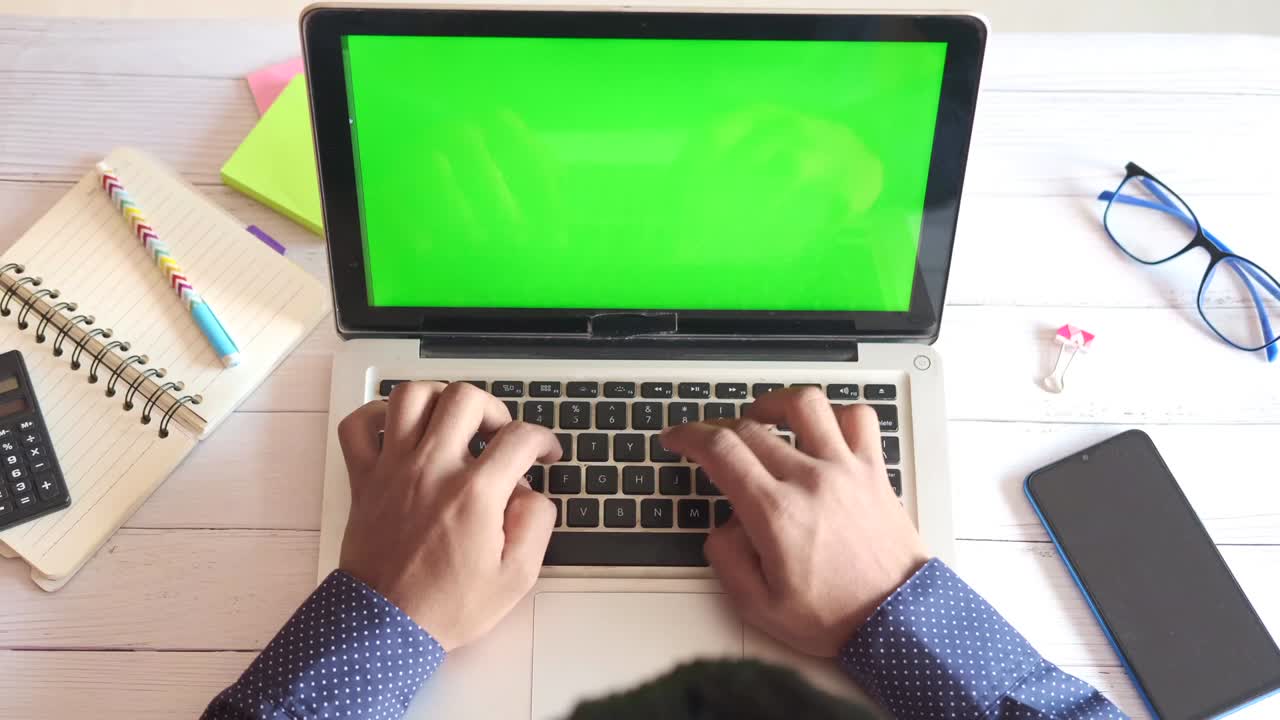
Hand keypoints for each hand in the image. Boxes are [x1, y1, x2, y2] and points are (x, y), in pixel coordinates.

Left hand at [335, 381, 560, 650]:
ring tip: (453, 421)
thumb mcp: (515, 578)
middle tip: (499, 434)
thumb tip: (531, 492)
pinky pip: (358, 425)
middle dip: (493, 409)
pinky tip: (399, 430)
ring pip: (412, 395)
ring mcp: (393, 469)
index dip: (543, 440)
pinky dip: (376, 416)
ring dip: (439, 399)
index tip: (544, 453)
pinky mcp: (364, 479)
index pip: (520, 437)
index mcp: (474, 493)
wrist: (385, 626)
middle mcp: (432, 469)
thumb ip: (536, 525)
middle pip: (465, 398)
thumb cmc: (445, 606)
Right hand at [661, 388, 928, 656]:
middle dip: (717, 428)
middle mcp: (810, 480)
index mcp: (776, 512)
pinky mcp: (874, 471)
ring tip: (761, 417)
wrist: (898, 622)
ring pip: (805, 405)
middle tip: (709, 443)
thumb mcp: (759, 606)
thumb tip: (724, 526)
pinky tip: (821, 428)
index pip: (720, 450)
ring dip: (773, 404)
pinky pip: (858, 418)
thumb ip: (727, 559)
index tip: (676, 438)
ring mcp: (846, 470)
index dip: (688, 435)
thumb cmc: (836, 617)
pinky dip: (836, 413)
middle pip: (750, 427)